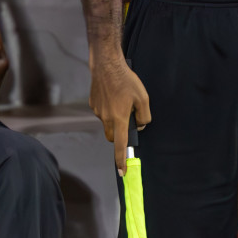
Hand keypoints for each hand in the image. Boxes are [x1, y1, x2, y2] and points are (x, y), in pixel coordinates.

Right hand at [89, 55, 151, 173]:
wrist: (106, 65)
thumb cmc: (127, 81)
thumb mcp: (143, 98)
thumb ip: (145, 116)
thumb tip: (141, 126)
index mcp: (119, 119)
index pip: (119, 144)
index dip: (120, 159)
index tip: (121, 172)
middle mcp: (105, 118)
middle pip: (112, 136)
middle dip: (120, 134)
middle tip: (130, 120)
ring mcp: (97, 111)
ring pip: (107, 124)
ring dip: (115, 120)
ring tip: (123, 102)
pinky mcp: (93, 104)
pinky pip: (102, 113)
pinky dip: (110, 110)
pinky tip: (115, 96)